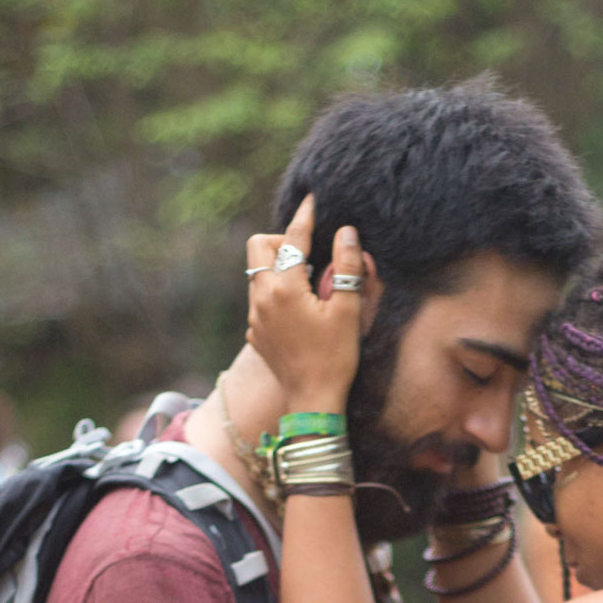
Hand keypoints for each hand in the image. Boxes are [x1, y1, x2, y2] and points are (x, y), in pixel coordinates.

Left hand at [246, 195, 364, 412]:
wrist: (312, 401)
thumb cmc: (334, 358)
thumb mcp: (348, 312)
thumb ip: (347, 267)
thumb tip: (346, 232)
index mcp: (285, 288)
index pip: (294, 239)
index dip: (306, 216)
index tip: (312, 200)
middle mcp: (262, 298)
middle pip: (259, 246)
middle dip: (281, 242)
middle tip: (307, 256)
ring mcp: (255, 317)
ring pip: (257, 273)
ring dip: (279, 268)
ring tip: (307, 285)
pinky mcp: (255, 333)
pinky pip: (260, 299)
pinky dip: (276, 294)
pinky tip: (299, 312)